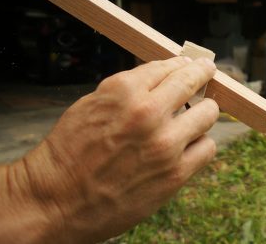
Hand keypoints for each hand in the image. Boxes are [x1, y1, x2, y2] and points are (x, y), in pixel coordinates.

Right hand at [8, 57, 218, 242]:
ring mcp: (165, 143)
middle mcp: (148, 112)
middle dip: (202, 74)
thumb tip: (167, 75)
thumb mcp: (93, 103)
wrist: (56, 201)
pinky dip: (199, 144)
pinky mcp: (175, 173)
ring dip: (202, 113)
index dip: (183, 64)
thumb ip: (132, 88)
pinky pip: (207, 147)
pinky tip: (188, 146)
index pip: (169, 66)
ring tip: (194, 118)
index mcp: (124, 90)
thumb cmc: (70, 150)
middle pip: (194, 81)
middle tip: (207, 73)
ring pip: (209, 114)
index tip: (193, 64)